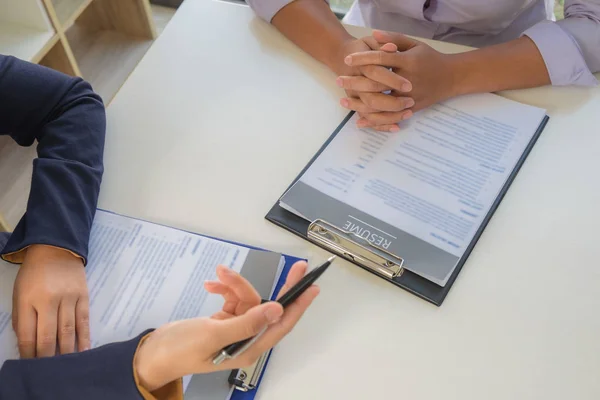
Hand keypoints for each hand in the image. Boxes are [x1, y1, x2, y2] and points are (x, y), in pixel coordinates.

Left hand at [12, 245, 89, 357]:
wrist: (56, 248)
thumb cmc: (33, 273)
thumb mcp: (19, 293)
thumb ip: (21, 318)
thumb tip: (27, 343)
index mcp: (28, 300)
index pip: (27, 334)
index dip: (28, 353)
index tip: (29, 364)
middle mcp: (49, 300)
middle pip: (48, 337)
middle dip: (46, 357)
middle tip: (47, 371)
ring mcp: (68, 298)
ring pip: (67, 332)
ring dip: (65, 352)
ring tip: (64, 366)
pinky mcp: (83, 296)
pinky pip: (83, 322)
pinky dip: (83, 338)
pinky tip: (83, 351)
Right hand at [135, 261, 318, 391]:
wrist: (154, 353)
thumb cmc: (181, 349)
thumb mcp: (213, 335)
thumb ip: (246, 323)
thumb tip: (276, 310)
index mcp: (250, 347)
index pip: (281, 324)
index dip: (298, 305)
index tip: (312, 287)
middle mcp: (247, 338)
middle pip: (270, 308)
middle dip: (280, 286)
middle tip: (297, 267)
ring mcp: (236, 328)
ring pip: (248, 298)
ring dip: (235, 284)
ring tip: (217, 276)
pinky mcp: (224, 321)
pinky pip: (233, 298)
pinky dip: (224, 289)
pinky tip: (210, 285)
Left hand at [342, 30, 457, 124]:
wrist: (452, 77)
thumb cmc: (430, 59)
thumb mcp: (414, 44)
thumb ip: (394, 38)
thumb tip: (373, 34)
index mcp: (408, 61)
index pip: (381, 59)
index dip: (363, 59)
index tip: (347, 60)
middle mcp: (408, 80)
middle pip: (377, 83)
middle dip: (355, 82)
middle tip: (339, 80)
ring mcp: (409, 97)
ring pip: (381, 103)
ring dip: (360, 103)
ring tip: (343, 101)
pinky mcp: (411, 109)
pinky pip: (390, 116)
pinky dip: (374, 120)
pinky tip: (359, 120)